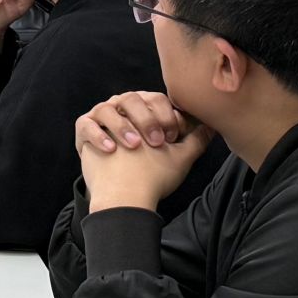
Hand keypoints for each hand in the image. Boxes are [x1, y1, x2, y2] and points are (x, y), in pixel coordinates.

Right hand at [74, 92, 212, 213]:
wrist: (125, 199)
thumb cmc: (153, 177)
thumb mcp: (179, 157)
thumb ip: (196, 140)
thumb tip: (213, 124)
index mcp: (144, 111)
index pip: (155, 99)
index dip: (166, 115)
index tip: (172, 137)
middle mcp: (121, 110)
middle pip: (131, 98)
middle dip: (146, 119)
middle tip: (155, 142)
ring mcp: (100, 119)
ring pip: (107, 108)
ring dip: (121, 126)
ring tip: (133, 146)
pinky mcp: (84, 131)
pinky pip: (86, 124)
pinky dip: (98, 134)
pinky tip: (111, 149)